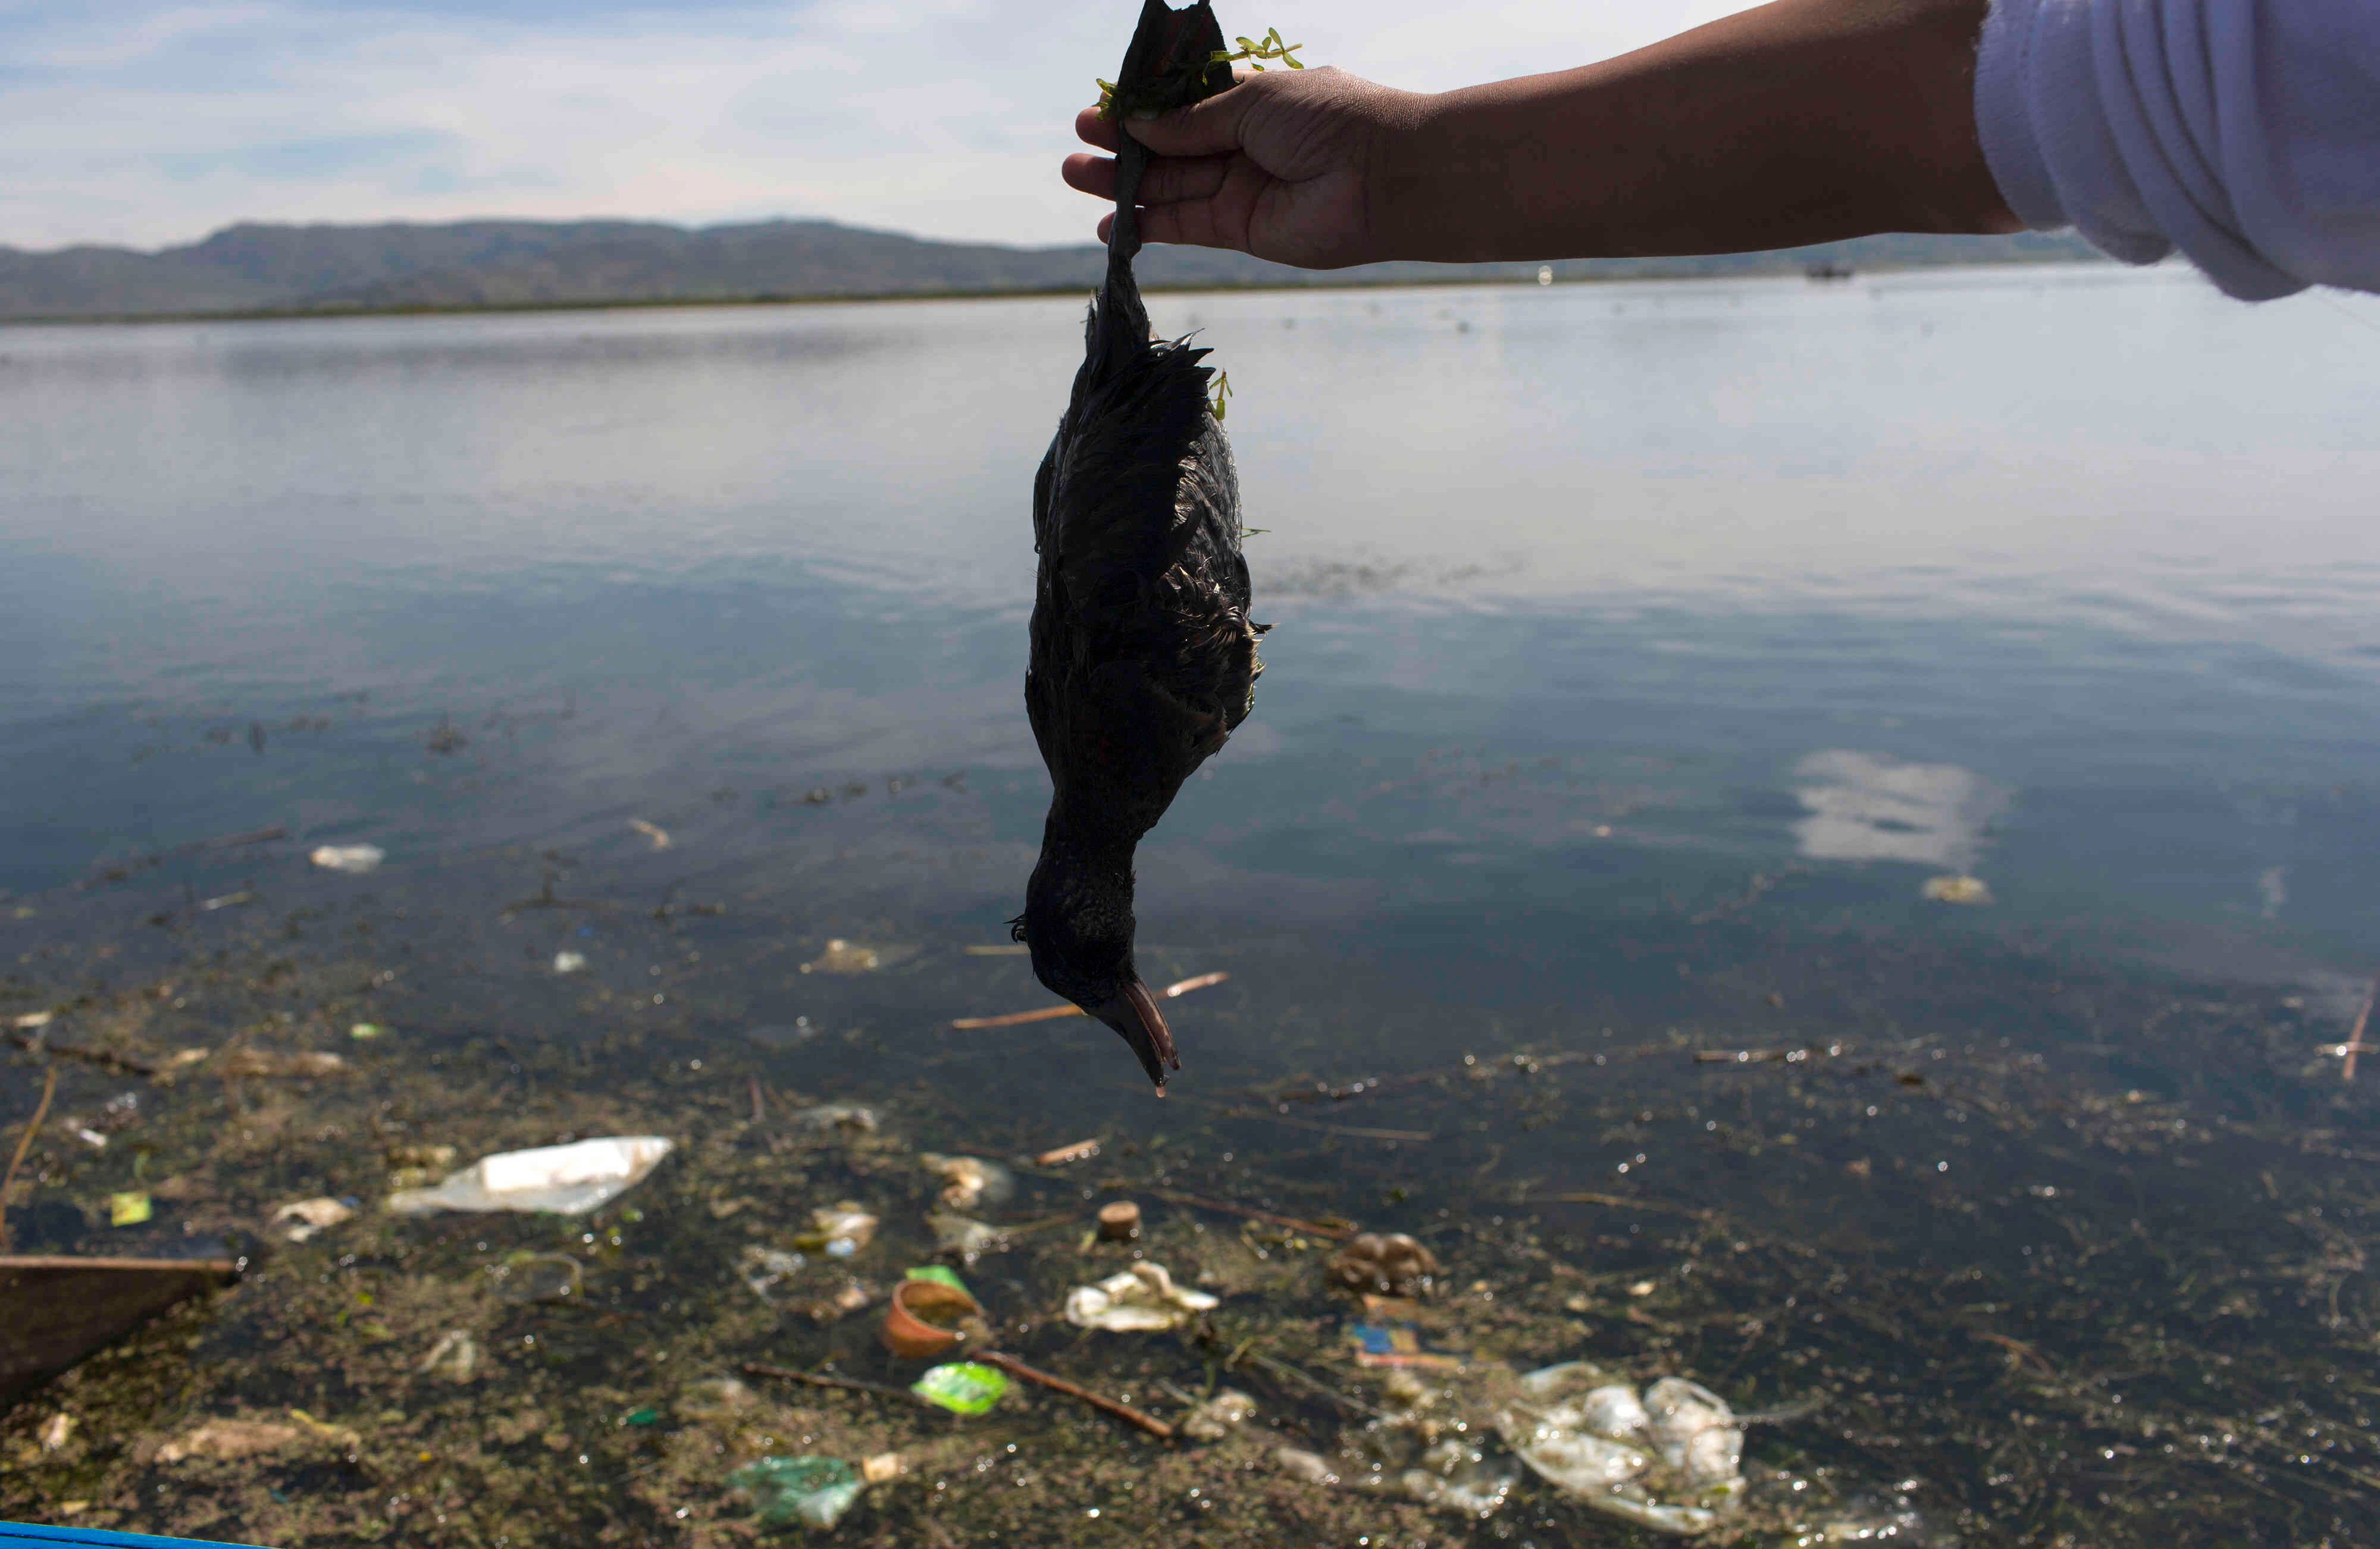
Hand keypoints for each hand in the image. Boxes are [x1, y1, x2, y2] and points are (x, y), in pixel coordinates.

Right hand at [1062, 67, 1429, 269]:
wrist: (1383, 175)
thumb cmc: (1329, 120)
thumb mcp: (1252, 103)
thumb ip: (1191, 122)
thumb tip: (1138, 124)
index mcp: (1252, 102)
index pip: (1185, 107)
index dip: (1143, 109)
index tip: (1100, 109)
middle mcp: (1244, 145)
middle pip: (1170, 148)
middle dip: (1123, 147)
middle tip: (1077, 146)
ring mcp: (1241, 188)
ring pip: (1170, 187)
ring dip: (1124, 186)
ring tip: (1075, 176)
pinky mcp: (1242, 229)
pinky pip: (1185, 226)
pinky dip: (1148, 226)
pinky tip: (1111, 224)